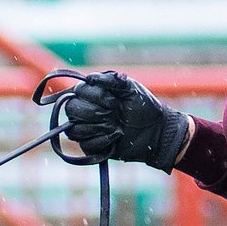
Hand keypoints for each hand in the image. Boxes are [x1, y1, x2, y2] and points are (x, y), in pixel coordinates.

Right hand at [58, 71, 191, 171]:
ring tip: (115, 126)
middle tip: (112, 113)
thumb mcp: (130, 88)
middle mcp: (86, 111)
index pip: (77, 92)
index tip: (113, 100)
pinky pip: (85, 146)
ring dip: (97, 127)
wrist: (156, 131)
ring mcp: (87, 130)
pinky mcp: (92, 147)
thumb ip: (111, 80)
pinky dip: (102, 141)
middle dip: (93, 112)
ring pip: (74, 130)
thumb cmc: (144, 107)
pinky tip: (116, 137)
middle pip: (71, 110)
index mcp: (92, 94)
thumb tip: (90, 78)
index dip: (93, 96)